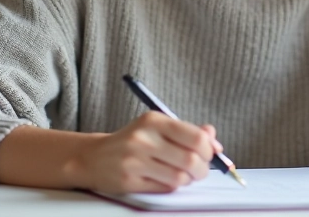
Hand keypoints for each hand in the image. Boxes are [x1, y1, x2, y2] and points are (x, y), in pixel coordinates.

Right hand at [70, 112, 222, 193]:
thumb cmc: (132, 142)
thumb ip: (187, 131)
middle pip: (190, 159)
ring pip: (179, 177)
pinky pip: (164, 188)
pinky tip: (165, 179)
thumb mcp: (157, 128)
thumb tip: (214, 140)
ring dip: (187, 180)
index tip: (209, 153)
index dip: (209, 149)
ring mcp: (134, 160)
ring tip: (183, 175)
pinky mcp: (129, 181)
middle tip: (199, 170)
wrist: (93, 157)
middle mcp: (143, 138)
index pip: (195, 137)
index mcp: (153, 120)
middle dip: (202, 169)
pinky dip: (171, 186)